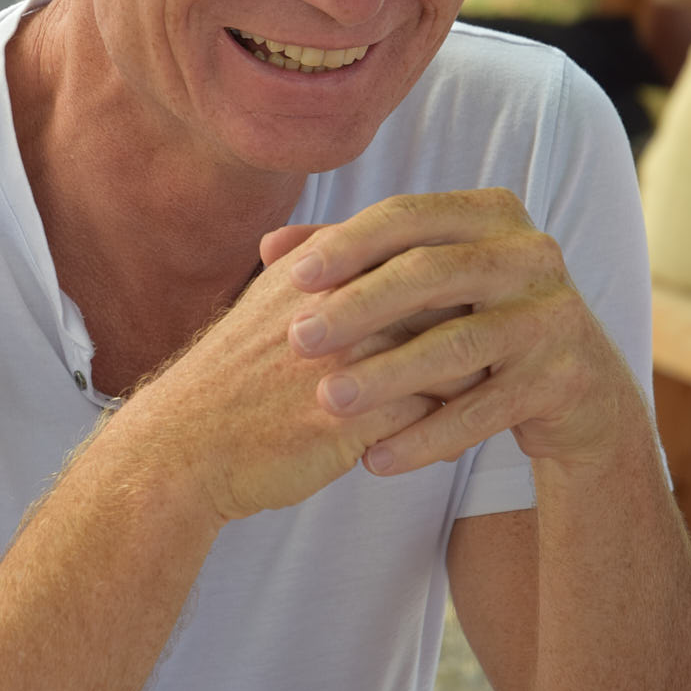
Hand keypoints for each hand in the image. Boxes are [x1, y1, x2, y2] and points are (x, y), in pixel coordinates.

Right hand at [125, 242, 466, 523]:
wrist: (182, 445)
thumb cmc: (232, 378)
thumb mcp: (271, 303)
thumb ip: (322, 267)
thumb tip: (373, 245)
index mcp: (319, 270)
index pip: (415, 249)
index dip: (456, 269)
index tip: (483, 291)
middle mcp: (337, 305)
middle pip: (444, 293)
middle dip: (479, 313)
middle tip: (507, 335)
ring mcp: (347, 360)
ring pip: (450, 351)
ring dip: (476, 368)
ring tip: (493, 385)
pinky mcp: (352, 419)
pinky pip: (433, 413)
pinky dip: (454, 420)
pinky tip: (462, 431)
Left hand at [272, 188, 646, 476]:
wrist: (578, 389)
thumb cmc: (477, 319)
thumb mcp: (427, 281)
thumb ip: (353, 258)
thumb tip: (268, 244)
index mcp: (492, 214)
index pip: (409, 216)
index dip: (349, 244)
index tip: (291, 276)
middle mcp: (531, 253)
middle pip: (431, 273)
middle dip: (358, 307)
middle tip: (297, 339)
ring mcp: (554, 315)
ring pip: (456, 346)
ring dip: (387, 376)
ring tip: (328, 401)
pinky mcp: (564, 377)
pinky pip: (484, 410)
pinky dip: (427, 436)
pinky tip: (377, 459)